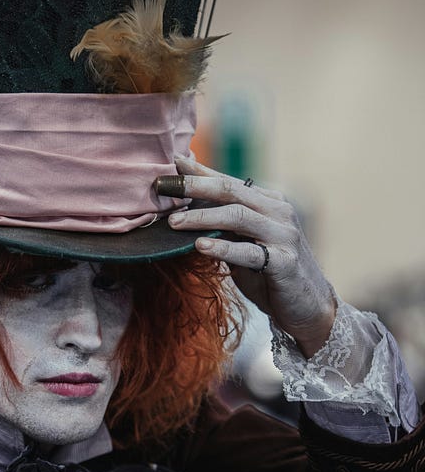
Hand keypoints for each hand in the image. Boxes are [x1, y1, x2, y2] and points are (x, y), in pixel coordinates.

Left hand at [168, 156, 335, 356]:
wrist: (307, 307)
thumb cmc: (270, 275)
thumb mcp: (244, 245)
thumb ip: (224, 227)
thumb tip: (184, 211)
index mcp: (269, 202)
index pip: (229, 182)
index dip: (200, 172)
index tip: (172, 164)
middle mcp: (278, 212)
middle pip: (232, 191)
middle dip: (195, 186)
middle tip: (165, 187)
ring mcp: (283, 235)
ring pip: (238, 216)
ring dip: (202, 217)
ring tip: (174, 222)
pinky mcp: (284, 262)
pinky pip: (249, 252)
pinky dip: (223, 248)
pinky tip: (200, 246)